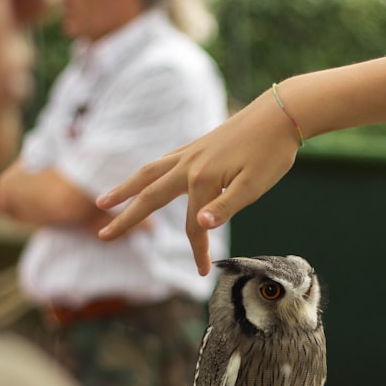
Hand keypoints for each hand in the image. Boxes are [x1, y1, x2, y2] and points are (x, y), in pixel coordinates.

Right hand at [96, 89, 301, 274]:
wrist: (281, 112)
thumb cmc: (272, 152)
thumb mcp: (255, 186)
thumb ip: (226, 206)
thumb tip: (200, 224)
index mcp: (202, 179)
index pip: (193, 226)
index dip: (197, 250)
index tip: (203, 272)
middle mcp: (188, 164)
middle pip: (149, 196)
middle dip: (126, 218)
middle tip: (104, 235)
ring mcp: (190, 152)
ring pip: (148, 173)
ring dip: (125, 189)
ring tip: (103, 201)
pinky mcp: (197, 145)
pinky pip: (162, 162)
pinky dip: (147, 173)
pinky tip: (145, 178)